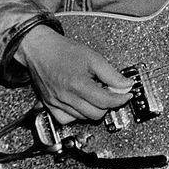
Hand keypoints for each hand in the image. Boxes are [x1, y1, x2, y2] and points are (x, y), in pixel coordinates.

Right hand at [14, 26, 133, 123]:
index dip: (121, 99)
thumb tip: (126, 84)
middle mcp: (66, 96)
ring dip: (93, 109)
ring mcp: (56, 102)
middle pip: (96, 113)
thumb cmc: (64, 51)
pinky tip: (81, 103)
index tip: (127, 95)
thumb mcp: (94, 58)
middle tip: (110, 93)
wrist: (41, 49)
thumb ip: (112, 74)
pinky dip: (76, 115)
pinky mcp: (48, 104)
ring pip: (82, 118)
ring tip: (94, 94)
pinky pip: (65, 119)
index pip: (106, 102)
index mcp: (78, 84)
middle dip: (108, 105)